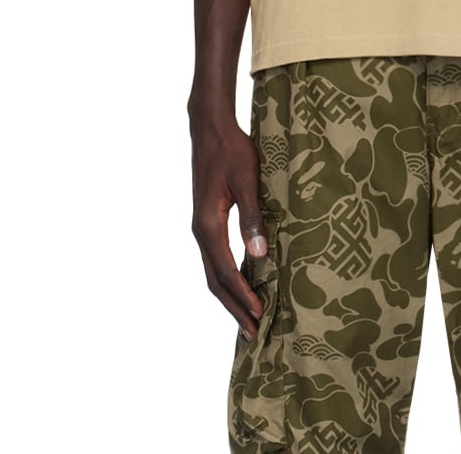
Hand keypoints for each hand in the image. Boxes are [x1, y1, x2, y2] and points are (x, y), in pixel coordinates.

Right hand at [190, 113, 268, 339]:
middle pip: (214, 281)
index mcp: (208, 225)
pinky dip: (226, 278)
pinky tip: (242, 283)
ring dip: (230, 297)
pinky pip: (215, 258)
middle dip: (234, 308)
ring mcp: (201, 226)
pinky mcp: (206, 220)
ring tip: (247, 318)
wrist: (209, 128)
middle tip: (253, 333)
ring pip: (213, 272)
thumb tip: (259, 255)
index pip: (225, 272)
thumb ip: (252, 216)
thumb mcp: (246, 180)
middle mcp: (201, 231)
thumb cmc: (231, 150)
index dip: (243, 296)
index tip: (260, 315)